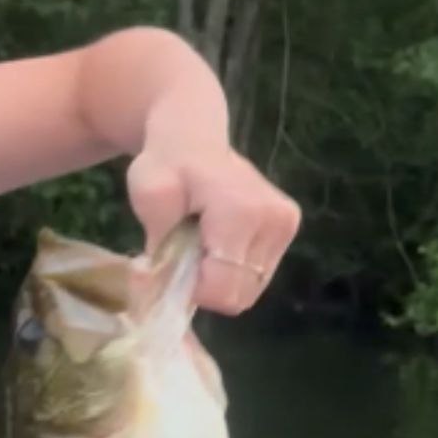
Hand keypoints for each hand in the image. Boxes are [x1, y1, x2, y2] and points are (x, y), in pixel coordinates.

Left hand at [126, 145, 301, 314]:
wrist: (193, 141)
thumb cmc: (166, 166)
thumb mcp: (149, 197)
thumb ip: (157, 243)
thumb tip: (157, 283)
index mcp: (241, 213)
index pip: (222, 290)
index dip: (191, 290)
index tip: (171, 264)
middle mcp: (275, 221)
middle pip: (238, 296)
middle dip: (204, 287)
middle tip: (183, 255)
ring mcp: (286, 226)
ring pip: (248, 291)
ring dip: (218, 280)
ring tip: (200, 246)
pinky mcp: (288, 230)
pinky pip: (256, 278)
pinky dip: (232, 271)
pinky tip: (217, 244)